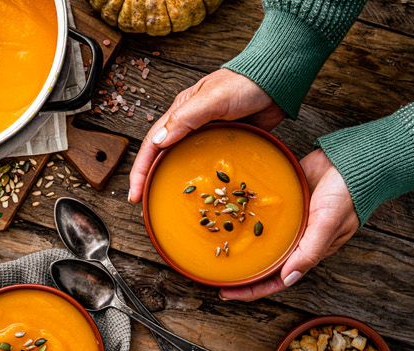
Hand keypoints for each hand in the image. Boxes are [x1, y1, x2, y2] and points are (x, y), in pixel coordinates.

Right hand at [127, 69, 286, 202]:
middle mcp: (191, 125)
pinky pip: (211, 165)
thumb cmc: (244, 83)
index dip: (140, 169)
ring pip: (186, 163)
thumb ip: (186, 118)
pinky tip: (207, 194)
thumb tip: (159, 140)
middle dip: (152, 181)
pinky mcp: (228, 144)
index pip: (152, 144)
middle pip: (164, 157)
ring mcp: (210, 136)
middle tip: (147, 205)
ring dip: (177, 183)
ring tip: (171, 205)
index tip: (135, 194)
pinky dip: (205, 180)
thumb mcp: (212, 98)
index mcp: (181, 112)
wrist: (278, 82)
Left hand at [220, 150, 359, 300]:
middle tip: (217, 276)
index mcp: (308, 251)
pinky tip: (229, 216)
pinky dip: (245, 217)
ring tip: (217, 249)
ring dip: (242, 246)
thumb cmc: (347, 194)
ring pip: (261, 240)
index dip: (253, 290)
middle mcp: (297, 239)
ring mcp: (289, 221)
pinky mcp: (283, 200)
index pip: (278, 279)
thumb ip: (310, 251)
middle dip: (243, 273)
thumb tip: (289, 279)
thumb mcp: (328, 224)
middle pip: (265, 264)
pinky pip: (261, 214)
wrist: (350, 159)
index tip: (229, 293)